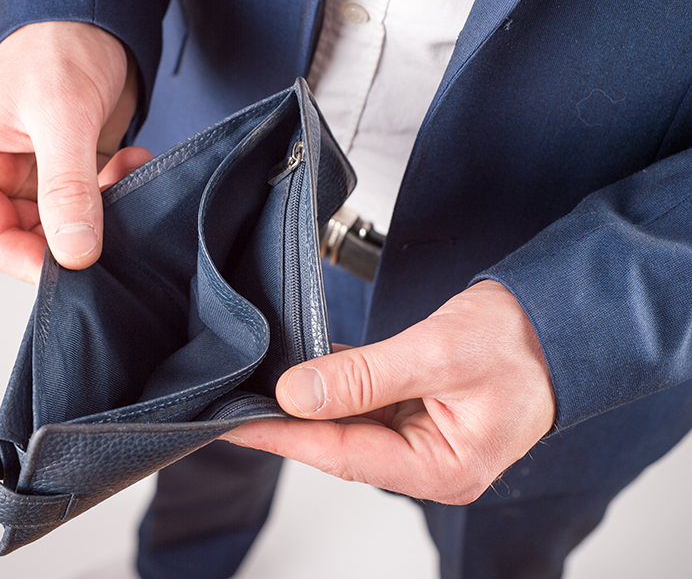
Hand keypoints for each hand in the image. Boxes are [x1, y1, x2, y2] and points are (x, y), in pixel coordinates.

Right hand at [0, 21, 151, 283]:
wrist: (94, 23)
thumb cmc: (58, 49)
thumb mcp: (61, 117)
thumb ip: (67, 188)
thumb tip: (75, 253)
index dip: (34, 264)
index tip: (81, 268)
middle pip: (32, 243)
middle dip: (79, 235)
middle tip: (115, 214)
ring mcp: (34, 181)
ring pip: (69, 231)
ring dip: (105, 213)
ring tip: (124, 172)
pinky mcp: (69, 178)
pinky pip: (94, 210)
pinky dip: (118, 194)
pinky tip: (131, 162)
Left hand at [224, 280, 555, 504]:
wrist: (557, 321)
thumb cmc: (518, 342)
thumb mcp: (436, 353)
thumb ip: (365, 376)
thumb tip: (298, 393)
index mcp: (440, 468)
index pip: (342, 454)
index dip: (283, 437)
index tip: (234, 423)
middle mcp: (428, 463)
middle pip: (341, 444)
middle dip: (288, 423)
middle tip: (233, 401)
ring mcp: (422, 440)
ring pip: (349, 424)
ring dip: (308, 404)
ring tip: (256, 386)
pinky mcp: (416, 414)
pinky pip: (364, 404)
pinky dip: (334, 387)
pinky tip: (302, 371)